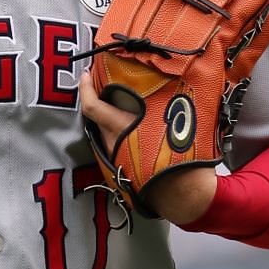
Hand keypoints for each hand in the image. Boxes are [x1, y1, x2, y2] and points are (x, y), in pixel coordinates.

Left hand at [79, 68, 216, 225]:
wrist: (184, 193)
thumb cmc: (182, 155)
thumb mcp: (175, 119)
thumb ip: (164, 100)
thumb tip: (168, 82)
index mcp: (122, 127)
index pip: (91, 105)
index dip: (84, 88)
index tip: (86, 74)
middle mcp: (112, 142)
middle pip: (95, 118)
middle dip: (99, 102)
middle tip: (107, 88)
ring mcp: (114, 158)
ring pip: (104, 133)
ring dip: (110, 121)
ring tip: (125, 110)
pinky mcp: (121, 170)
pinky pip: (114, 147)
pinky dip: (119, 137)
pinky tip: (134, 134)